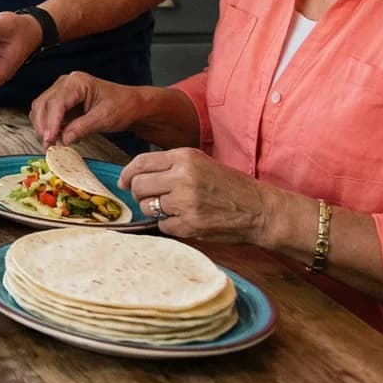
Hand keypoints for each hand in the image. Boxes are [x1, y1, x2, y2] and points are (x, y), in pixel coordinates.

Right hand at [30, 71, 152, 146]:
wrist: (132, 105)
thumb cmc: (123, 106)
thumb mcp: (104, 118)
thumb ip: (82, 128)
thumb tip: (63, 139)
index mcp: (77, 82)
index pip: (56, 102)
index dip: (51, 122)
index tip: (50, 140)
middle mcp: (66, 83)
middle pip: (43, 104)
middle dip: (43, 126)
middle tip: (47, 146)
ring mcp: (62, 91)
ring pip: (41, 108)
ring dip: (42, 127)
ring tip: (49, 144)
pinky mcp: (62, 101)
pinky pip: (47, 113)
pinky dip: (47, 126)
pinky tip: (54, 138)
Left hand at [119, 147, 280, 243]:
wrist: (259, 209)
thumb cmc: (229, 185)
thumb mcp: (200, 162)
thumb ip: (170, 165)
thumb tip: (134, 174)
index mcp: (184, 157)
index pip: (141, 163)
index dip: (127, 173)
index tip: (123, 181)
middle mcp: (183, 177)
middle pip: (138, 185)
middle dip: (138, 193)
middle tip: (149, 197)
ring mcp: (186, 202)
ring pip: (147, 206)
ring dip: (154, 209)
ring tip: (172, 208)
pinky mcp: (190, 224)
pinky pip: (163, 225)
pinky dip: (169, 224)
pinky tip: (185, 219)